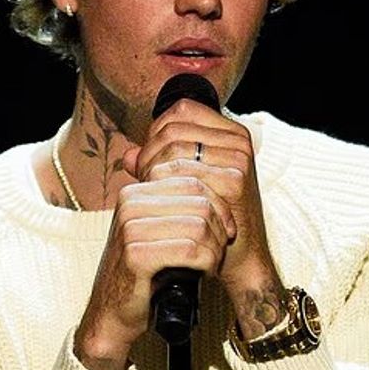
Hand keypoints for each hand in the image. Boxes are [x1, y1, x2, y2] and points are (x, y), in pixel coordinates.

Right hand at [74, 141, 237, 369]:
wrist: (112, 313)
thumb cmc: (142, 275)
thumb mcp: (157, 233)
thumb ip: (179, 210)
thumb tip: (221, 195)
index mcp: (135, 192)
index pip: (194, 182)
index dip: (220, 207)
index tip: (226, 231)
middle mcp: (130, 204)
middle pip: (200, 202)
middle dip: (220, 228)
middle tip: (220, 251)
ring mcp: (130, 228)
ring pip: (199, 225)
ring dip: (215, 248)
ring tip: (212, 263)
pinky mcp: (136, 255)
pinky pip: (189, 250)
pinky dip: (206, 263)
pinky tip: (204, 273)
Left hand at [123, 99, 282, 309]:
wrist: (240, 258)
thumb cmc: (213, 221)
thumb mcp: (188, 185)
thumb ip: (160, 165)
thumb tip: (128, 155)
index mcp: (230, 133)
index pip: (181, 111)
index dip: (156, 131)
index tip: (149, 161)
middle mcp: (238, 141)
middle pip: (172, 129)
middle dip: (149, 154)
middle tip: (145, 182)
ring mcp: (238, 159)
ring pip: (173, 148)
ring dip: (153, 170)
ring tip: (154, 194)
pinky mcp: (234, 180)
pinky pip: (181, 172)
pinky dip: (163, 186)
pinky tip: (163, 204)